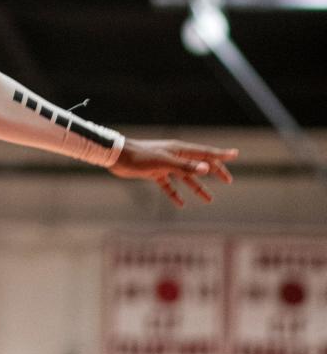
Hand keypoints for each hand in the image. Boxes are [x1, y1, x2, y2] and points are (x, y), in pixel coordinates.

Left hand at [110, 138, 237, 206]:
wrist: (117, 157)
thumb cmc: (140, 156)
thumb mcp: (165, 162)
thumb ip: (186, 166)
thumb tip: (207, 168)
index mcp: (179, 149)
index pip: (205, 152)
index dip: (221, 155)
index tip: (236, 154)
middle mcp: (175, 156)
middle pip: (199, 164)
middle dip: (214, 172)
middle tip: (228, 180)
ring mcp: (165, 164)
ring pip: (185, 177)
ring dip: (197, 187)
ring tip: (209, 200)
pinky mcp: (154, 173)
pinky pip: (168, 185)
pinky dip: (175, 194)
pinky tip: (181, 204)